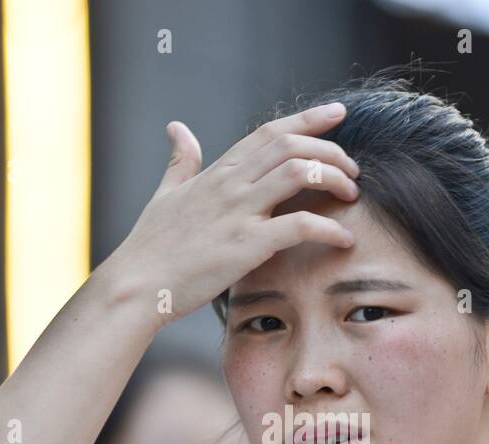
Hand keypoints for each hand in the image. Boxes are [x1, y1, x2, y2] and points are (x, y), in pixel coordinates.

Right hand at [101, 102, 360, 326]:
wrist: (136, 285)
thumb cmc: (150, 247)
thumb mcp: (165, 194)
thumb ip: (181, 161)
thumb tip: (177, 128)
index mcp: (218, 172)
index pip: (270, 132)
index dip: (307, 119)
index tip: (337, 113)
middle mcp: (231, 184)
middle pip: (292, 145)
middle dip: (330, 149)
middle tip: (352, 168)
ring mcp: (239, 212)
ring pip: (300, 172)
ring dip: (335, 178)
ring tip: (352, 195)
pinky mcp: (247, 244)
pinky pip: (300, 226)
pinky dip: (330, 230)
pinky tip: (345, 240)